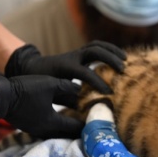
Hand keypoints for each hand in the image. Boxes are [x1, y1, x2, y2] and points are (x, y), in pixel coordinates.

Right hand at [0, 74, 82, 138]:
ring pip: (57, 134)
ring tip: (77, 122)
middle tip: (89, 124)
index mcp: (53, 123)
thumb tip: (81, 89)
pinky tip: (60, 120)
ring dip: (67, 129)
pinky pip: (48, 131)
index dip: (87, 123)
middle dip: (78, 129)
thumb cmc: (25, 89)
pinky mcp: (29, 128)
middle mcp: (46, 131)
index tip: (96, 120)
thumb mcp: (50, 84)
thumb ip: (68, 87)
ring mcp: (36, 131)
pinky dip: (57, 128)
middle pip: (67, 134)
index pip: (75, 127)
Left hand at [4, 41, 125, 93]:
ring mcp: (77, 53)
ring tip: (126, 60)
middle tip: (122, 70)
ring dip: (112, 50)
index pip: (85, 72)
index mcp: (65, 67)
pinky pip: (97, 47)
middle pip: (95, 50)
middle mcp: (73, 57)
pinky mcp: (80, 53)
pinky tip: (120, 58)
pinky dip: (109, 50)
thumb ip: (68, 100)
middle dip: (110, 59)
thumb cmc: (41, 84)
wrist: (31, 67)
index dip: (98, 82)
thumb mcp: (52, 93)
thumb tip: (85, 111)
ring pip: (97, 45)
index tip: (109, 93)